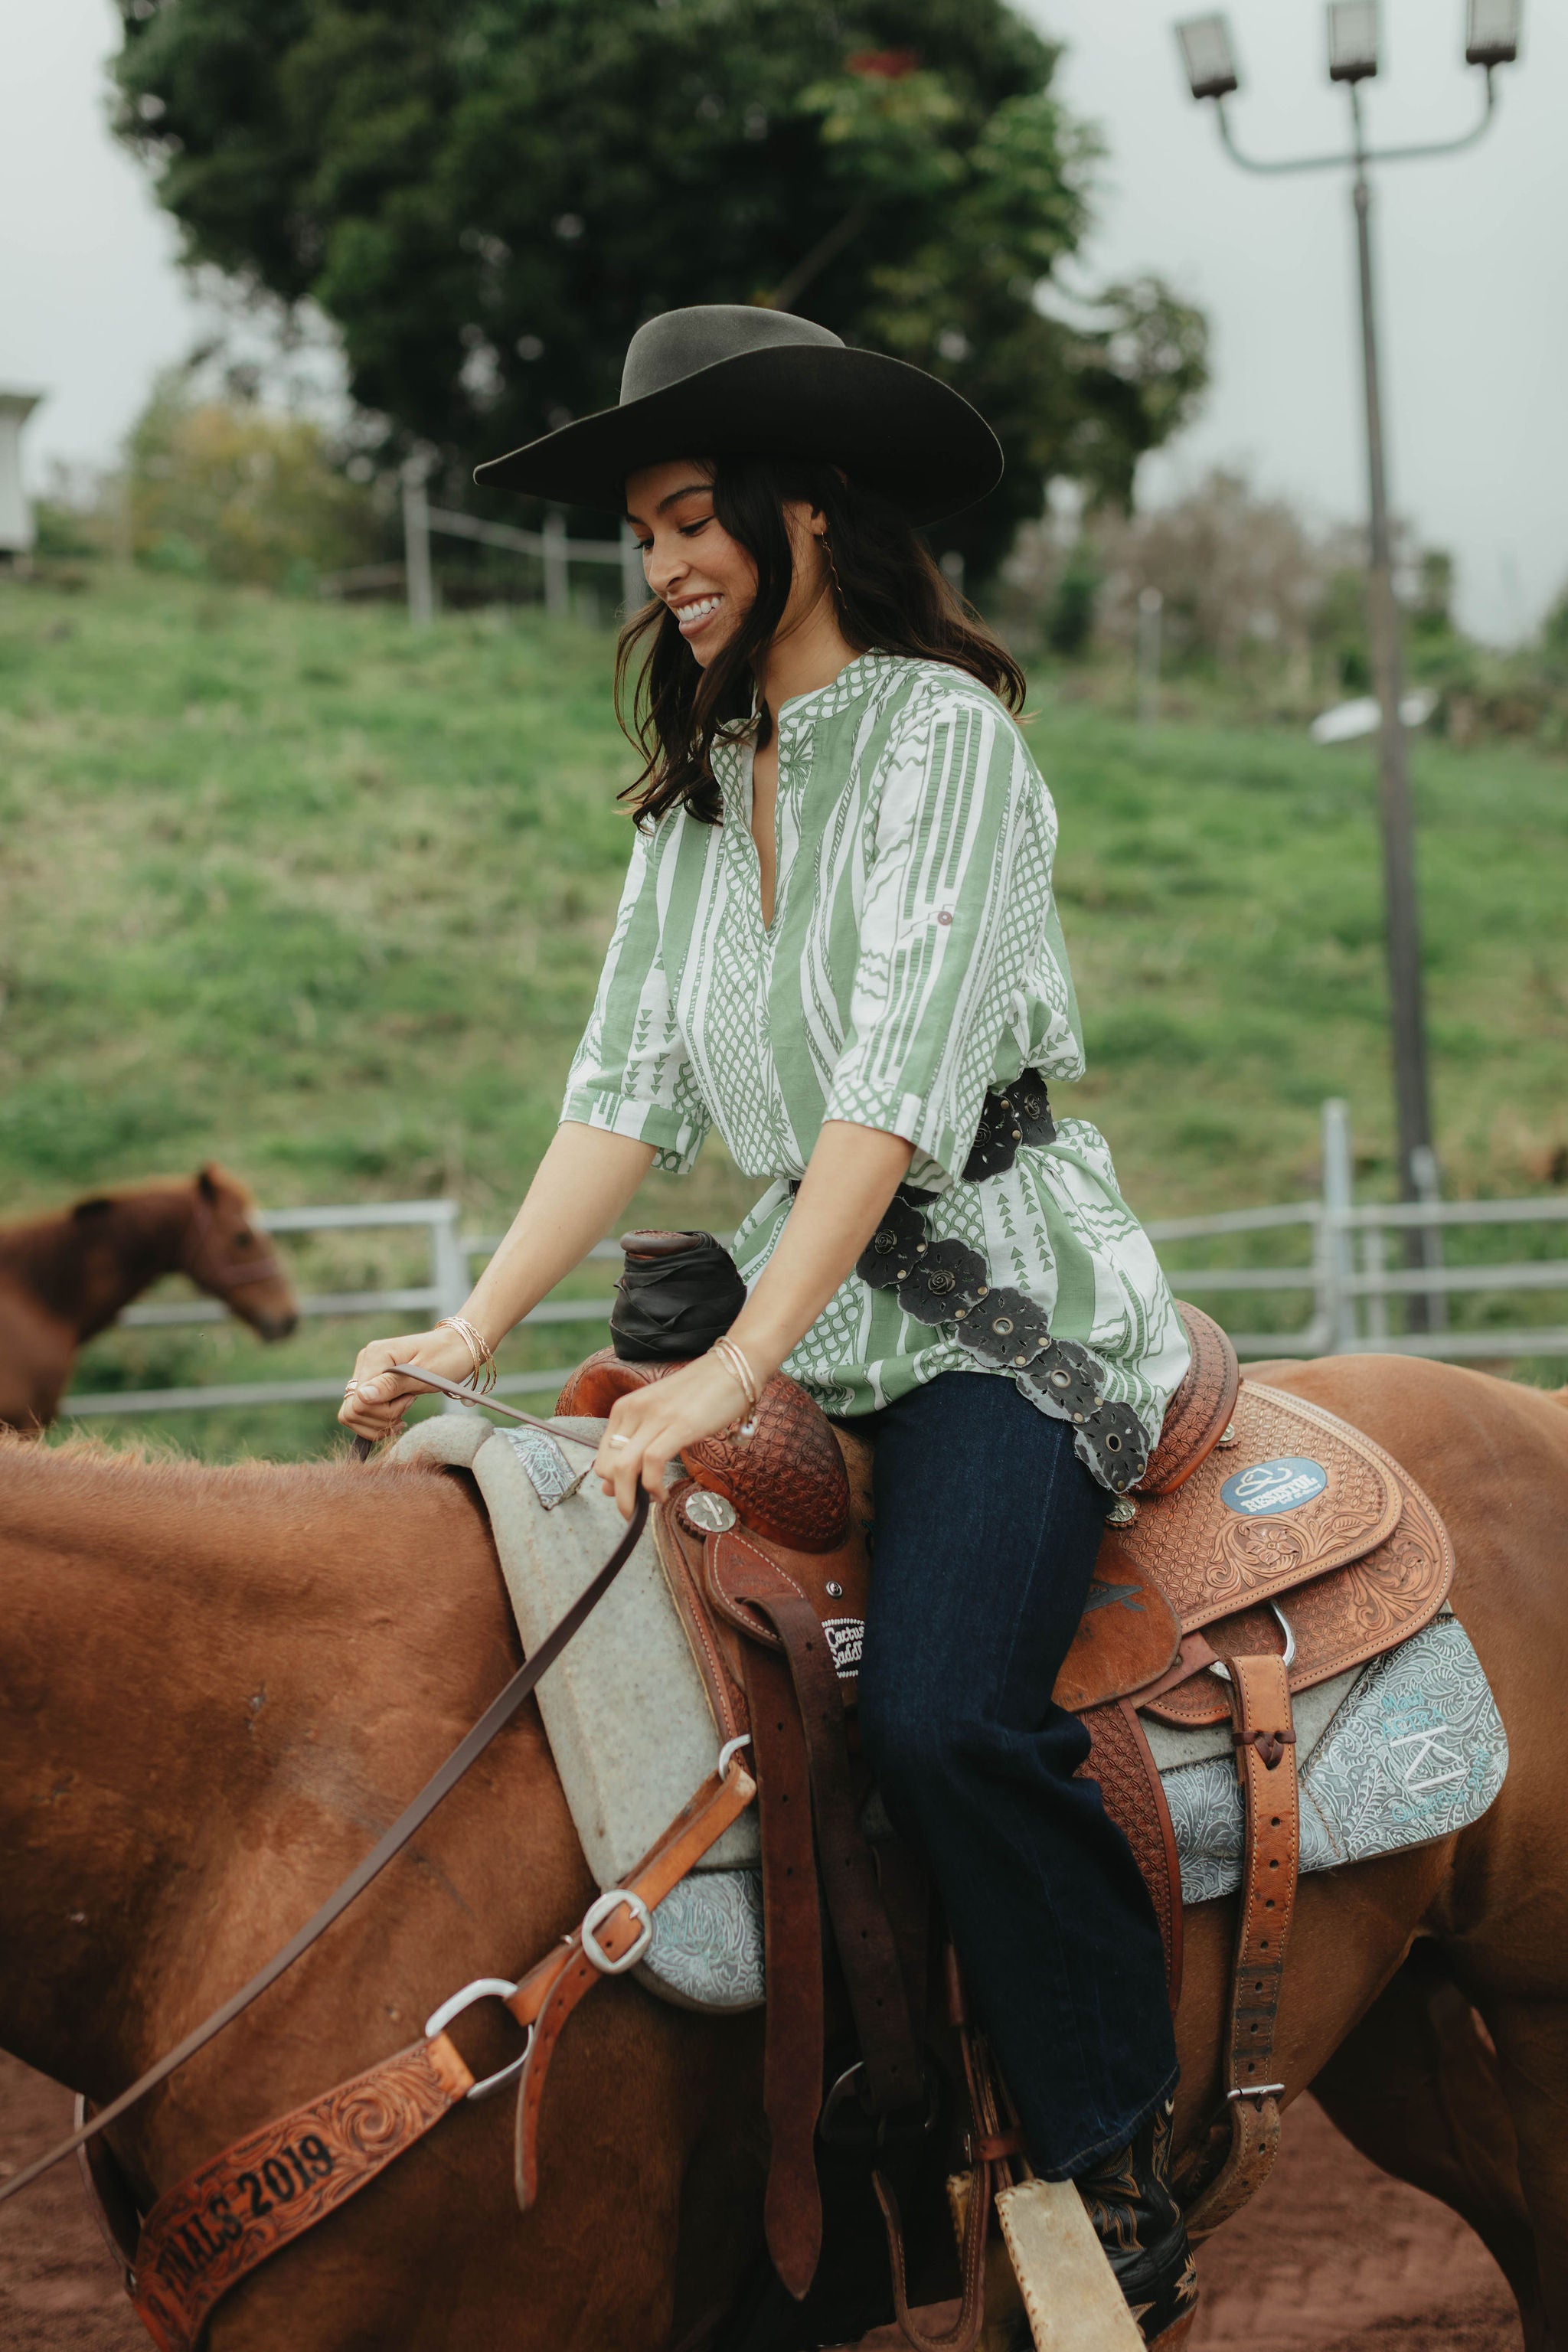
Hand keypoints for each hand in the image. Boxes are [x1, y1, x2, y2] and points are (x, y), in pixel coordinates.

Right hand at [337, 1325, 481, 1442]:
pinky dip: (379, 1419)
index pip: (358, 1401)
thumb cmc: (447, 1357)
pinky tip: (398, 1416)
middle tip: (408, 1406)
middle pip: (353, 1410)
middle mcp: (365, 1361)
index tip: (409, 1401)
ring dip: (381, 1419)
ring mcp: (367, 1371)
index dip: (383, 1411)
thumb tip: (362, 1397)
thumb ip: (391, 1386)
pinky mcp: (373, 1381)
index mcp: (375, 1356)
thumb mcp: (423, 1374)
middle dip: (381, 1418)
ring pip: (355, 1413)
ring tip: (406, 1407)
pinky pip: (363, 1410)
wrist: (459, 1347)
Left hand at [593, 1350, 764, 1519]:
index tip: (626, 1496)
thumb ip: (638, 1445)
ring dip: (630, 1498)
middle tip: (634, 1510)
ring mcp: (655, 1417)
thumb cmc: (701, 1394)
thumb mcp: (661, 1417)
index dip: (610, 1482)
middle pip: (607, 1465)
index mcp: (625, 1408)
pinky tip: (662, 1494)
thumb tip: (613, 1484)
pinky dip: (652, 1486)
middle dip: (618, 1495)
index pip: (602, 1455)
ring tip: (645, 1508)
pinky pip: (652, 1463)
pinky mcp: (679, 1425)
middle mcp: (634, 1410)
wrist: (733, 1367)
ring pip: (624, 1468)